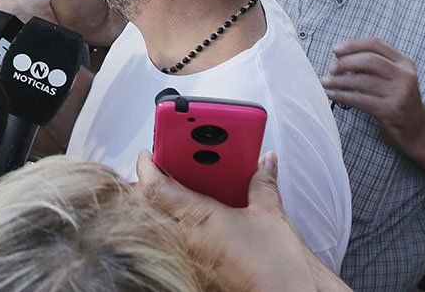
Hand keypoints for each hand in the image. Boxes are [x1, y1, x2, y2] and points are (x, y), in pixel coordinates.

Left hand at [134, 150, 316, 290]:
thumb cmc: (277, 266)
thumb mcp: (270, 214)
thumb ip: (262, 183)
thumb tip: (265, 163)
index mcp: (198, 218)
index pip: (154, 188)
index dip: (147, 167)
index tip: (149, 153)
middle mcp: (186, 240)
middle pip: (149, 207)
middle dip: (150, 186)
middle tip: (163, 169)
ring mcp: (190, 258)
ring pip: (161, 225)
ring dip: (165, 206)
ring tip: (182, 190)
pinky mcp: (199, 270)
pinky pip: (178, 242)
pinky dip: (180, 225)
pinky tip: (199, 220)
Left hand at [322, 37, 424, 152]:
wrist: (417, 130)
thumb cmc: (397, 100)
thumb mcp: (393, 77)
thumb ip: (374, 64)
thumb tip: (340, 55)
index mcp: (405, 63)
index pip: (376, 44)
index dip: (353, 45)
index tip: (335, 49)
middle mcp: (405, 75)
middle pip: (369, 60)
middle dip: (345, 62)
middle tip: (331, 69)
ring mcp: (400, 93)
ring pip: (362, 81)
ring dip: (339, 81)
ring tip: (325, 82)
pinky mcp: (391, 110)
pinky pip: (360, 100)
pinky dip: (342, 96)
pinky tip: (332, 95)